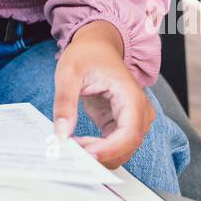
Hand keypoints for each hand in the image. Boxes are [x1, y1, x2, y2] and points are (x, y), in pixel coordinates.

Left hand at [51, 23, 155, 169]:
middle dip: (100, 155)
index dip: (109, 149)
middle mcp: (139, 112)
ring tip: (71, 146)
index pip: (129, 133)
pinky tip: (77, 144)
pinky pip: (113, 146)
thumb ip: (65, 102)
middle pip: (127, 147)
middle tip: (69, 151)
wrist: (97, 46)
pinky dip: (96, 149)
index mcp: (131, 96)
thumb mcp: (69, 72)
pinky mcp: (120, 125)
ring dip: (97, 154)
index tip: (85, 154)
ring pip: (121, 151)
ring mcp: (132, 120)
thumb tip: (61, 134)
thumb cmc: (87, 55)